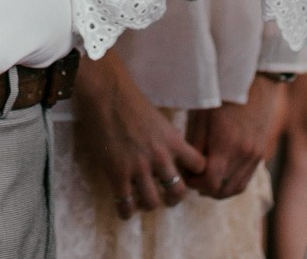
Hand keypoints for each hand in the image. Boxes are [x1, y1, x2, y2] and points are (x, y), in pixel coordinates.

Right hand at [74, 52, 206, 217]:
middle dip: (174, 198)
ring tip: (143, 202)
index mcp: (173, 141)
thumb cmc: (131, 101)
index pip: (199, 165)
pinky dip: (126, 212)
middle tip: (166, 196)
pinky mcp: (117, 174)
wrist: (107, 95)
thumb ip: (166, 139)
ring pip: (152, 203)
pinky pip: (126, 204)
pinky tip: (124, 209)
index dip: (195, 174)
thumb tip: (168, 154)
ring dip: (149, 205)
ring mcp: (139, 168)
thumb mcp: (159, 119)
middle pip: (178, 192)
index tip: (187, 176)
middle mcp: (160, 157)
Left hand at [183, 74, 286, 198]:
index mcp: (227, 144)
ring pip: (236, 188)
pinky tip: (221, 174)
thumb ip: (195, 143)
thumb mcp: (204, 115)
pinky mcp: (261, 153)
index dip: (194, 183)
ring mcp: (255, 155)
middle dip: (205, 189)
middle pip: (222, 190)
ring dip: (219, 189)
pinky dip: (232, 183)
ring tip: (206, 179)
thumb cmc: (225, 94)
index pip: (210, 181)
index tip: (185, 175)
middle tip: (193, 179)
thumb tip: (187, 166)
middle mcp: (244, 154)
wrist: (258, 81)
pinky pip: (246, 179)